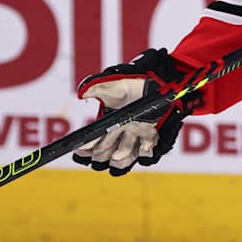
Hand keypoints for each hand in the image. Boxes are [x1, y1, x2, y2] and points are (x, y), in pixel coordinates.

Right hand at [73, 48, 198, 174]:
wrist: (161, 81)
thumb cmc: (135, 82)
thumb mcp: (114, 83)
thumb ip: (96, 86)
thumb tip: (81, 93)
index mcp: (109, 123)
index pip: (93, 141)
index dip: (84, 149)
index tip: (79, 150)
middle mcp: (122, 134)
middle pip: (106, 154)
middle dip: (100, 157)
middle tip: (99, 154)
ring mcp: (138, 138)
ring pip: (126, 157)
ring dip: (121, 160)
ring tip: (117, 157)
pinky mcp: (154, 139)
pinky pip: (149, 154)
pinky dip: (146, 154)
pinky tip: (145, 147)